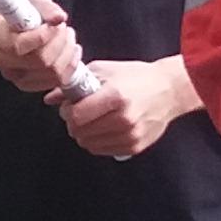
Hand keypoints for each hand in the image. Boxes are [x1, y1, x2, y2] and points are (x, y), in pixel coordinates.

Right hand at [0, 0, 85, 99]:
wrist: (13, 30)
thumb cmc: (22, 15)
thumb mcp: (33, 3)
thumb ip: (46, 8)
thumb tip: (59, 17)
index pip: (19, 46)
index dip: (43, 36)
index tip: (54, 23)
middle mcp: (3, 61)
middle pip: (41, 61)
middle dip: (60, 41)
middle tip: (63, 27)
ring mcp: (16, 77)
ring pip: (53, 72)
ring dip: (68, 52)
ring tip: (67, 35)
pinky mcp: (30, 85)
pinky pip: (58, 81)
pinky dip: (71, 64)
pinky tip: (72, 50)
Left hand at [57, 57, 197, 160]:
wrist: (169, 90)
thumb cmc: (137, 77)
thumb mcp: (105, 71)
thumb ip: (76, 84)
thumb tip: (50, 98)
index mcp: (115, 96)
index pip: (76, 116)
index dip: (67, 112)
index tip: (70, 106)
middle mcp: (124, 118)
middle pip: (80, 132)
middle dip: (73, 123)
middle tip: (79, 113)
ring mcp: (130, 135)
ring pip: (89, 144)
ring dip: (85, 133)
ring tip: (93, 120)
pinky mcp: (135, 146)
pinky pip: (103, 150)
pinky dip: (98, 141)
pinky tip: (105, 128)